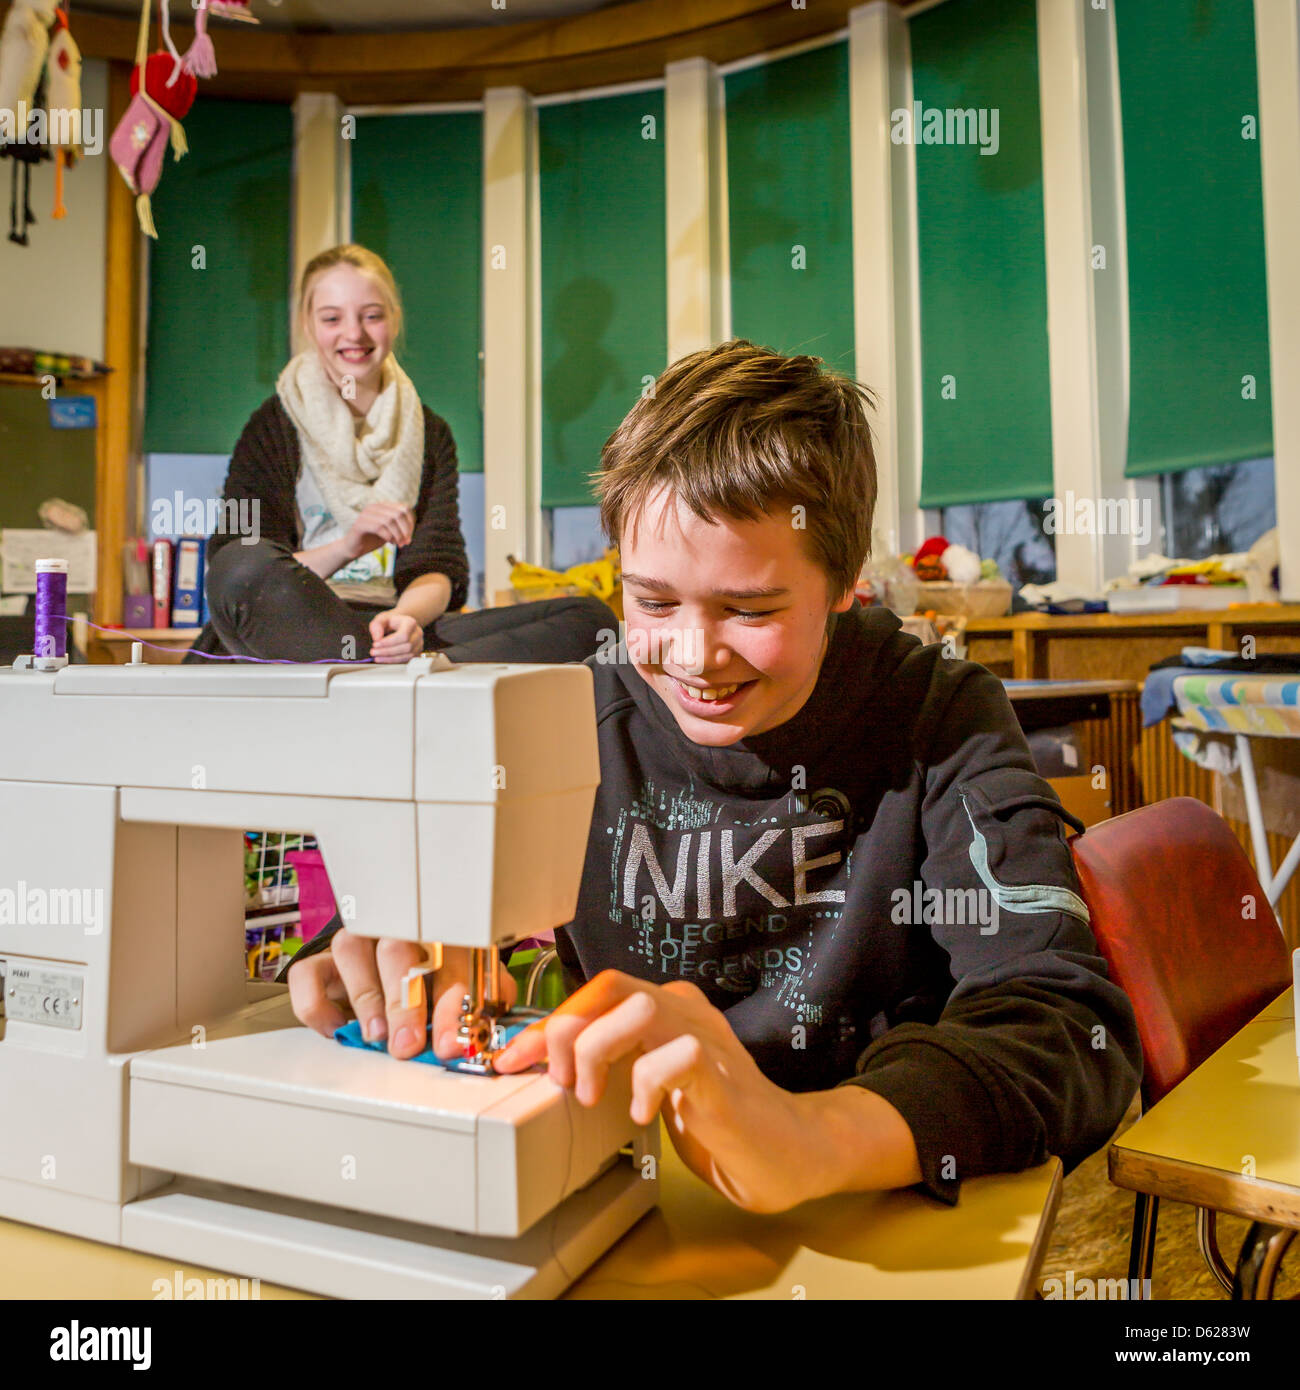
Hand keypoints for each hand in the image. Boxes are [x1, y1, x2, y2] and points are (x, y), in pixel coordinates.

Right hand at [287, 928, 516, 1060]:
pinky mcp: (324, 962)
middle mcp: (399, 930)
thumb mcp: (475, 987)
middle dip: (404, 1002)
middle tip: (407, 1043)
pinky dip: (317, 1005)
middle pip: (398, 950)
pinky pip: (307, 975)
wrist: (407, 960)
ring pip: (351, 949)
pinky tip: (337, 1029)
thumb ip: (480, 1008)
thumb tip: (484, 1037)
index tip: (448, 1043)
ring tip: (375, 1034)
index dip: (450, 1005)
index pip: (451, 960)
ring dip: (366, 995)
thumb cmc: (445, 977)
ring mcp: (359, 944)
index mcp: (445, 933)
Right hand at [344, 502, 413, 559]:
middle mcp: (374, 507)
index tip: (410, 537)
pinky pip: (379, 527)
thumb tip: (411, 528)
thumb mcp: (390, 531)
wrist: (354, 548)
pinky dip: (388, 536)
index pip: (404, 508)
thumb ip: (400, 526)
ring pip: (389, 520)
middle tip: (406, 542)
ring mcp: (366, 514)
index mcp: (382, 506)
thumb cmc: (373, 539)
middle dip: (405, 530)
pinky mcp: (360, 524)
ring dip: (397, 535)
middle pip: (398, 514)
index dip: (411, 523)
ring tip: (398, 544)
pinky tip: (390, 543)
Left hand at [368, 609, 422, 662]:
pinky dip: (394, 661)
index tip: (375, 644)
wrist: (400, 624)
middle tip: (374, 652)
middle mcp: (417, 634)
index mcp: (410, 623)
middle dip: (388, 652)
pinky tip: (384, 660)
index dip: (389, 642)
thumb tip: (377, 638)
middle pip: (406, 647)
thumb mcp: (381, 619)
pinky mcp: (416, 653)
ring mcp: (419, 644)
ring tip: (377, 657)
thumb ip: (377, 626)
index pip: (403, 635)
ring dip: (390, 658)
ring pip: (407, 656)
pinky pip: (406, 660)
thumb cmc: (391, 622)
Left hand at [493, 970, 816, 1213]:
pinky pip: (677, 1056)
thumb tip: (551, 1063)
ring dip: (599, 1051)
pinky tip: (643, 1114)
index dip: (548, 1022)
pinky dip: (646, 1084)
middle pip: (610, 985)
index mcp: (666, 1007)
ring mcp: (706, 1037)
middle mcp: (684, 1010)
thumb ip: (614, 1060)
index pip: (597, 990)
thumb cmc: (713, 1118)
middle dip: (566, 1030)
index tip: (514, 1059)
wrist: (780, 1151)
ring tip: (592, 1096)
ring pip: (638, 1007)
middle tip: (560, 1080)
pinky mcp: (721, 1076)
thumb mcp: (649, 1080)